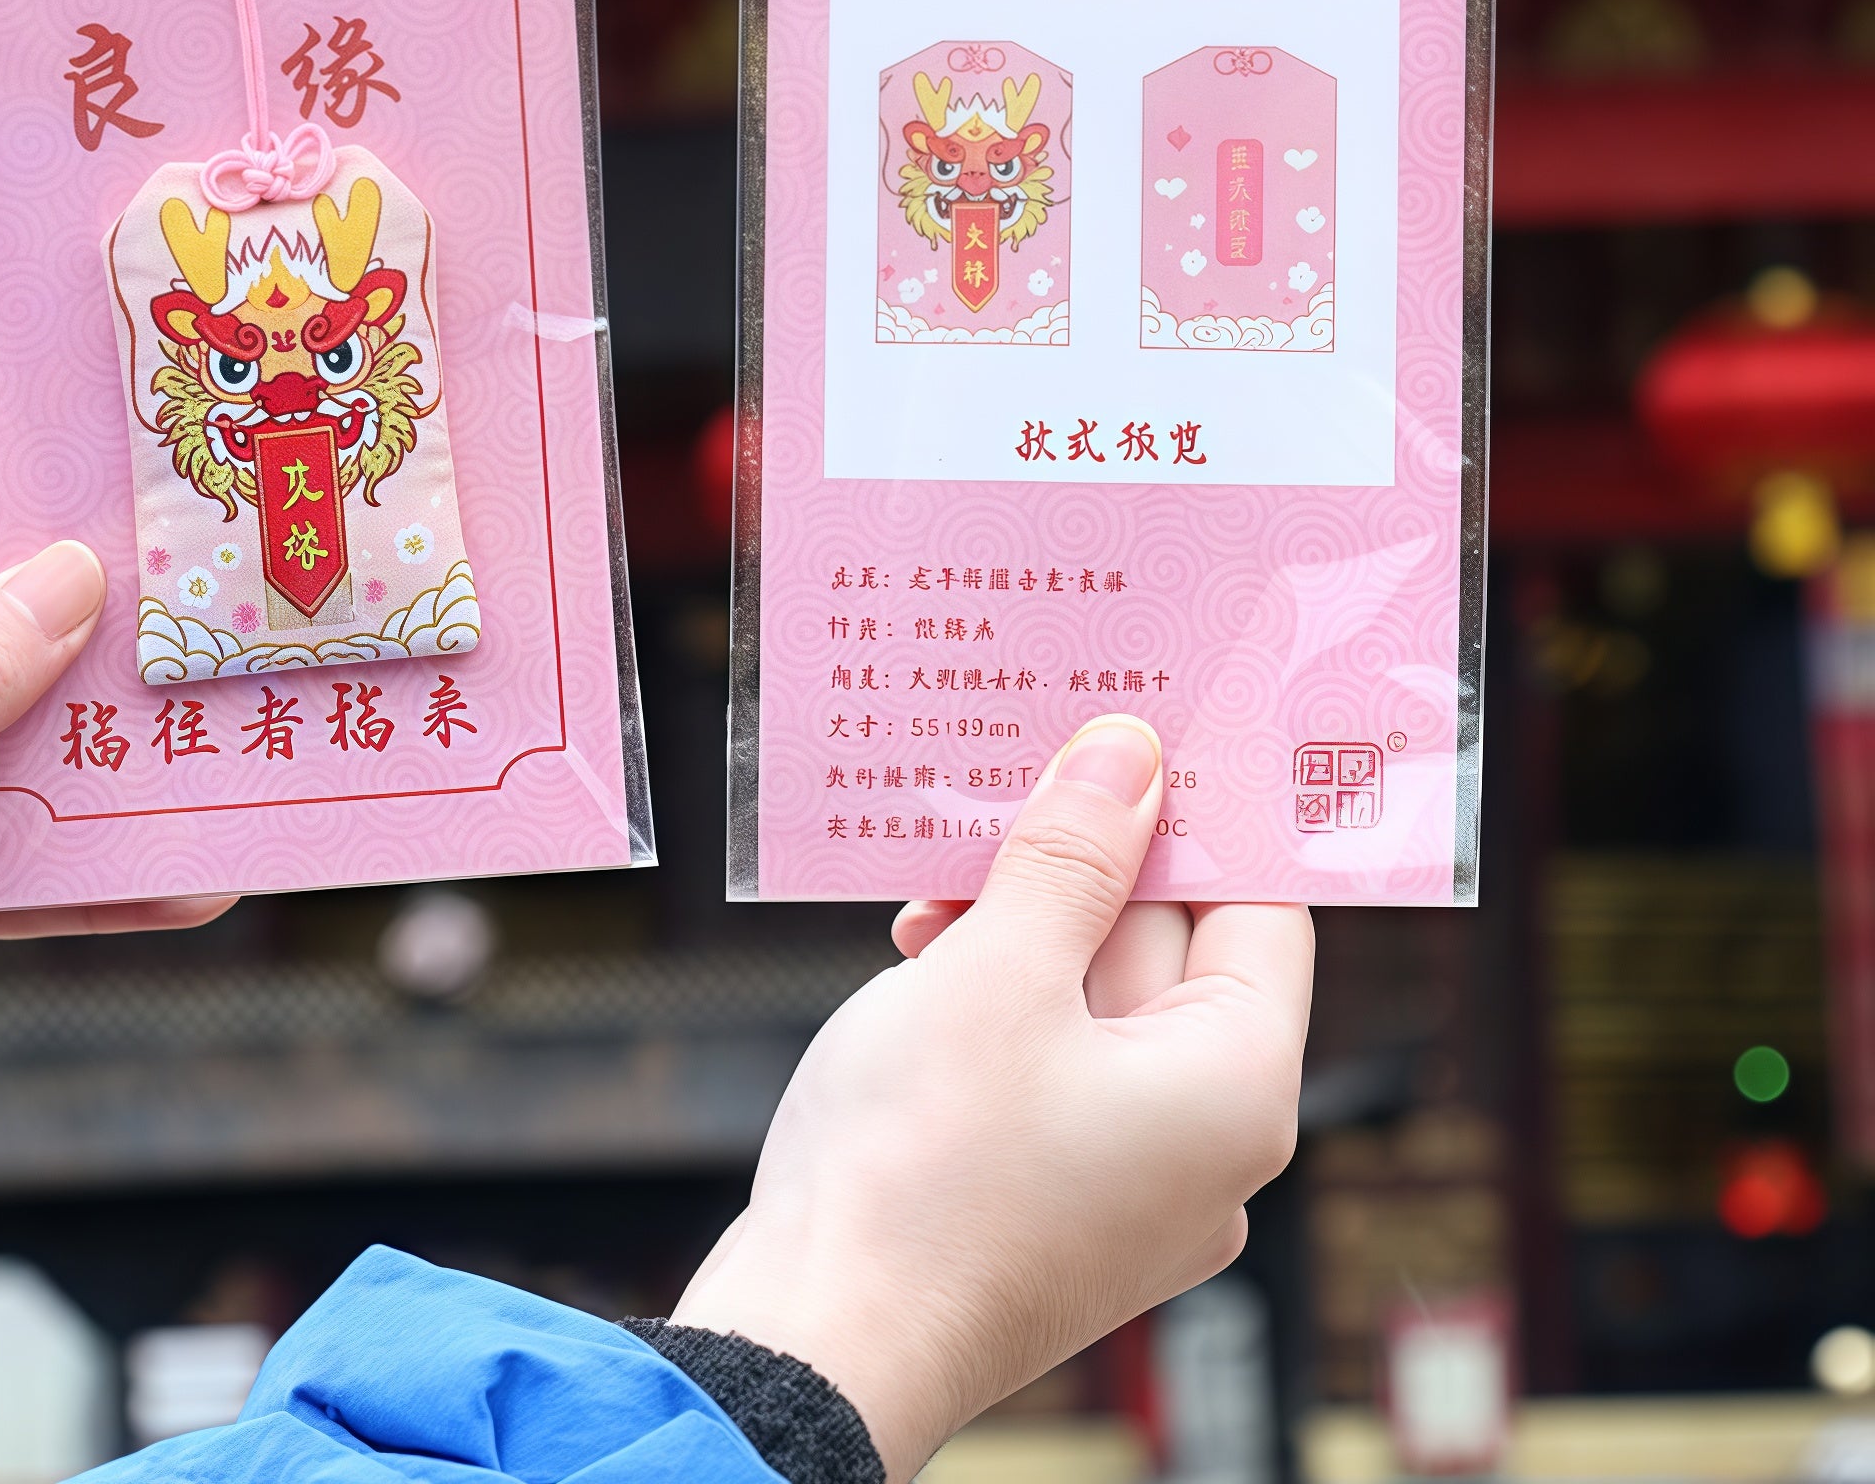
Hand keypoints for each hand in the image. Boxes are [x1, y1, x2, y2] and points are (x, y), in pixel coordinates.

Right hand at [674, 716, 1310, 1482]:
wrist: (817, 1343)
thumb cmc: (918, 1169)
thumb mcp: (996, 972)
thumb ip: (1073, 856)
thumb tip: (1131, 758)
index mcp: (1235, 1086)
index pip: (1257, 904)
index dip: (1194, 810)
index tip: (1129, 730)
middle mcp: (1208, 1143)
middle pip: (1169, 948)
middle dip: (1078, 864)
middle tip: (997, 787)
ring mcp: (1134, 1182)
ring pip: (1096, 1000)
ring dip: (1021, 928)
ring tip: (928, 896)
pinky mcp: (1061, 1200)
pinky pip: (1055, 1061)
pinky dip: (999, 1001)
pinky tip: (921, 960)